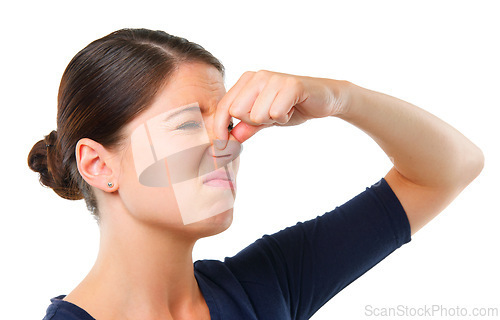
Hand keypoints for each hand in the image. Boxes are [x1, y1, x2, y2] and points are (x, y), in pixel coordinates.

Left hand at [214, 70, 348, 144]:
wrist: (323, 99)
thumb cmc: (292, 107)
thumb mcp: (265, 119)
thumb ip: (246, 126)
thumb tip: (229, 139)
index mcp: (247, 81)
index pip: (225, 106)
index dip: (220, 127)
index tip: (221, 145)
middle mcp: (258, 76)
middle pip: (238, 111)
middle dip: (253, 122)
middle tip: (270, 117)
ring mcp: (274, 79)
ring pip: (257, 114)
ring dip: (271, 120)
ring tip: (283, 111)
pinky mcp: (291, 85)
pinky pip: (276, 112)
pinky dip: (284, 117)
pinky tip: (291, 109)